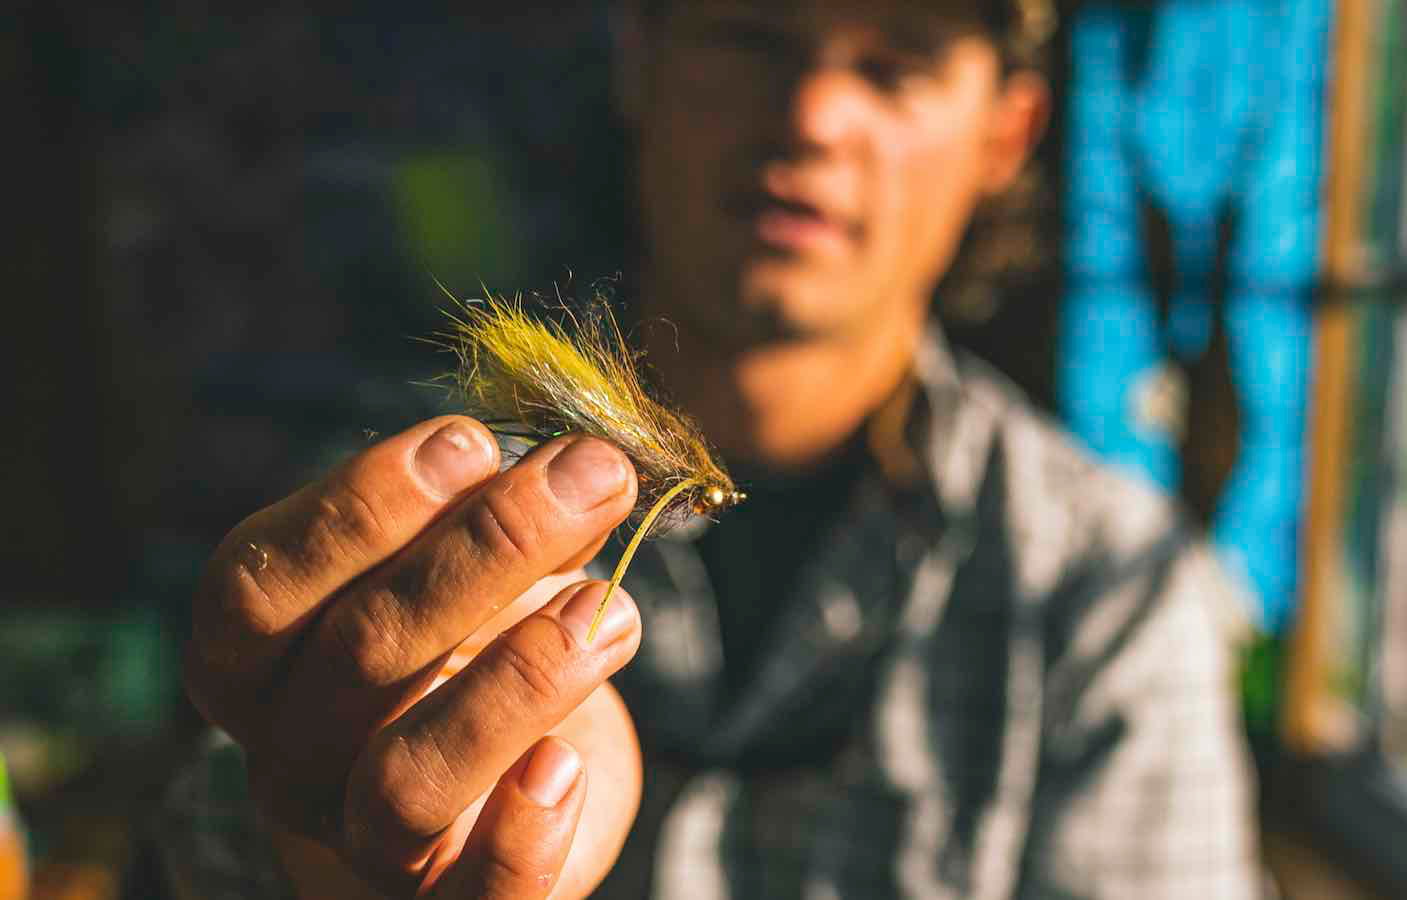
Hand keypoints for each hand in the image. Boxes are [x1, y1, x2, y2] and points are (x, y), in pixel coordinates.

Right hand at [184, 416, 643, 897]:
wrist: (487, 799)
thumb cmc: (463, 653)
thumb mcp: (465, 576)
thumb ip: (494, 522)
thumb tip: (579, 463)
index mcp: (258, 660)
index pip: (261, 583)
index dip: (360, 508)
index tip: (470, 440)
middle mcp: (288, 754)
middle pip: (359, 651)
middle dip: (488, 549)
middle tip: (592, 476)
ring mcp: (360, 842)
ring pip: (407, 776)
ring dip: (521, 679)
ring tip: (611, 609)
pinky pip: (475, 897)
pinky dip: (521, 835)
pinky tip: (569, 764)